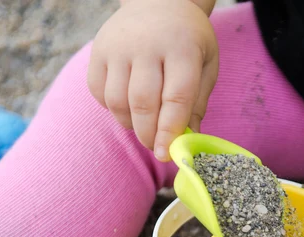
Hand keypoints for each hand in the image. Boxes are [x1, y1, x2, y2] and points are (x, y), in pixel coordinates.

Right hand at [87, 0, 217, 160]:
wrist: (158, 1)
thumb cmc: (188, 40)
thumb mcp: (205, 65)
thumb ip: (197, 103)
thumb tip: (188, 141)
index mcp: (181, 48)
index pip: (175, 98)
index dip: (170, 131)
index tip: (166, 154)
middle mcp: (146, 45)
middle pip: (143, 103)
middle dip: (149, 134)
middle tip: (156, 147)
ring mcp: (118, 46)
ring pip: (117, 101)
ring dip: (130, 124)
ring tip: (144, 126)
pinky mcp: (98, 51)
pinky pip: (99, 92)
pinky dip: (112, 109)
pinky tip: (128, 107)